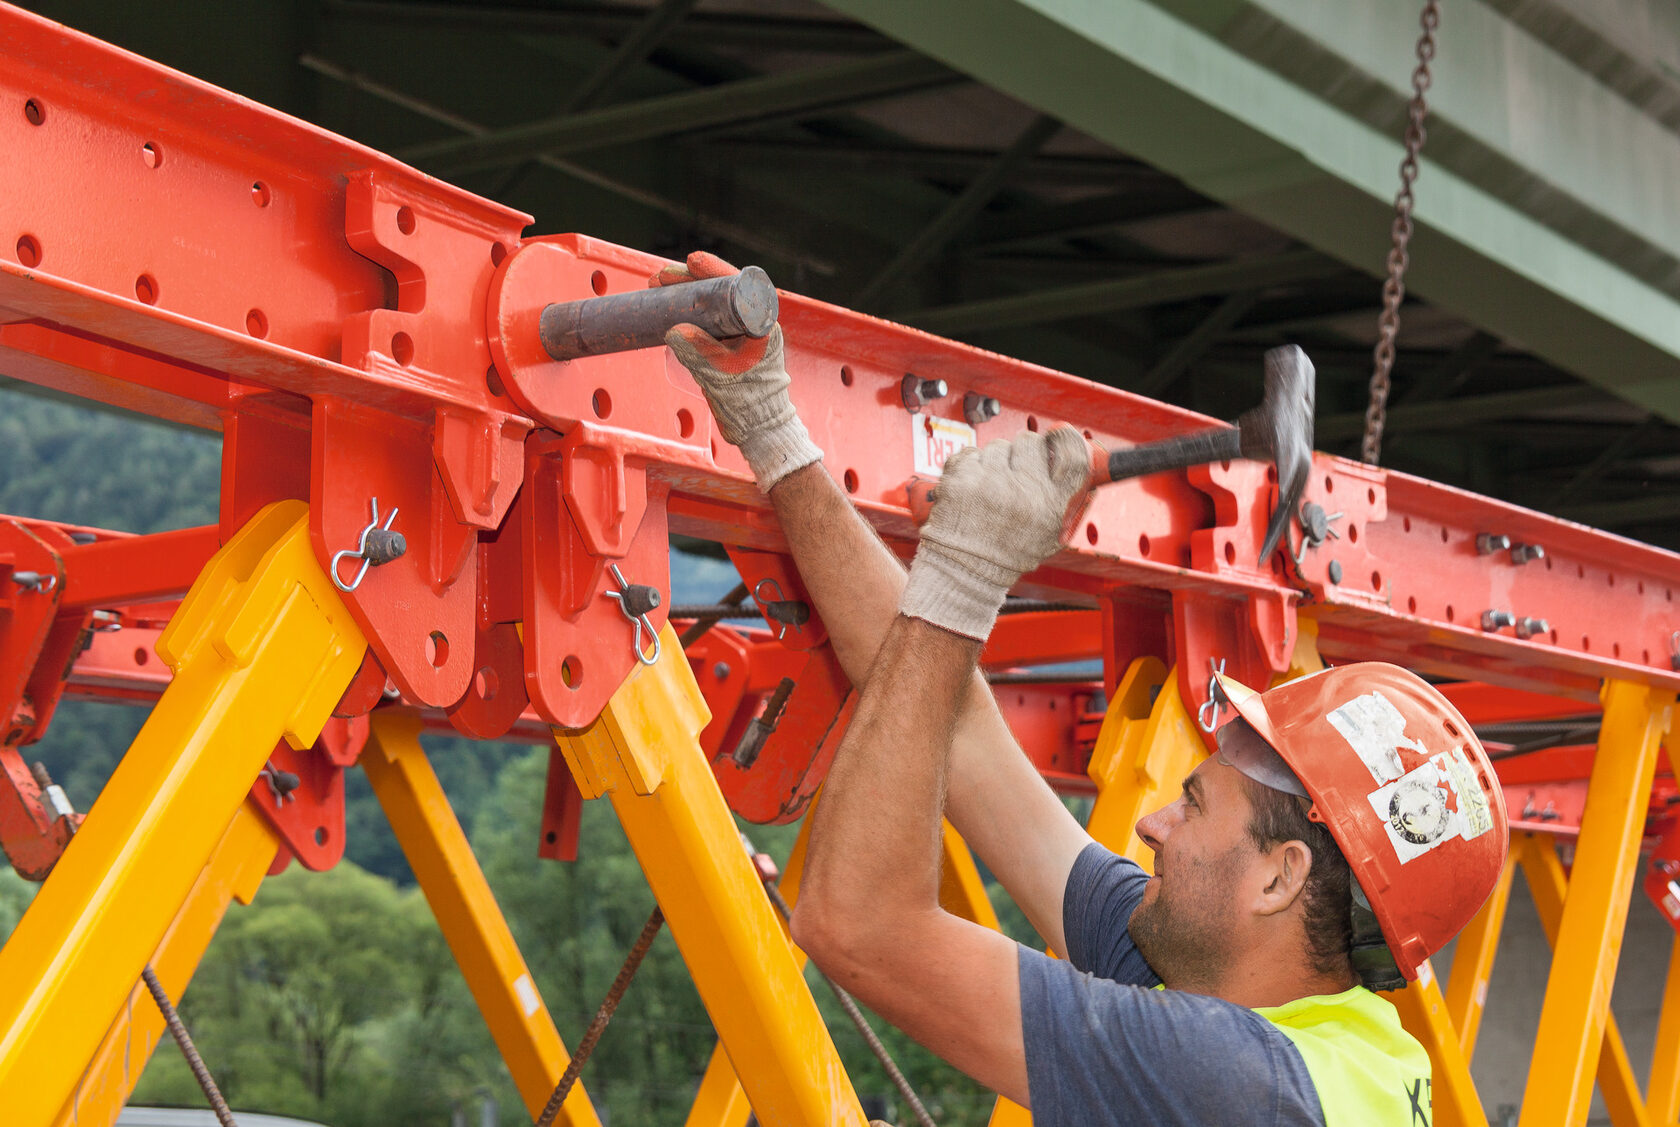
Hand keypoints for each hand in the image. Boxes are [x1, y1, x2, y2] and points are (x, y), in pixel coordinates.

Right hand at [652, 252, 820, 491]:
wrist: (757, 428)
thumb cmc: (749, 403)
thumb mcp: (722, 375)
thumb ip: (701, 352)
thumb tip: (675, 329)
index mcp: (761, 325)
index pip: (737, 286)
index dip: (713, 271)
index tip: (692, 261)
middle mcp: (752, 324)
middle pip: (719, 290)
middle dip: (689, 281)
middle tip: (661, 277)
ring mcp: (738, 334)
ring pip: (710, 304)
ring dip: (684, 295)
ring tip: (657, 286)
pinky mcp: (725, 344)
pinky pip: (705, 321)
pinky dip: (685, 313)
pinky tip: (666, 307)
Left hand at [901, 426, 1089, 639]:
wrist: (965, 569)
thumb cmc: (1008, 554)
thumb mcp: (1051, 534)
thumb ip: (1063, 501)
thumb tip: (1068, 462)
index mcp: (1052, 505)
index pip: (1073, 455)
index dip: (1065, 439)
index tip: (1057, 436)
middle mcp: (1025, 491)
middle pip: (1031, 441)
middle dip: (1022, 450)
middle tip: (1015, 468)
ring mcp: (991, 483)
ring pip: (998, 446)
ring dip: (995, 460)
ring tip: (990, 487)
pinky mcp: (963, 479)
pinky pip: (971, 454)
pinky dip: (970, 466)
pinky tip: (972, 487)